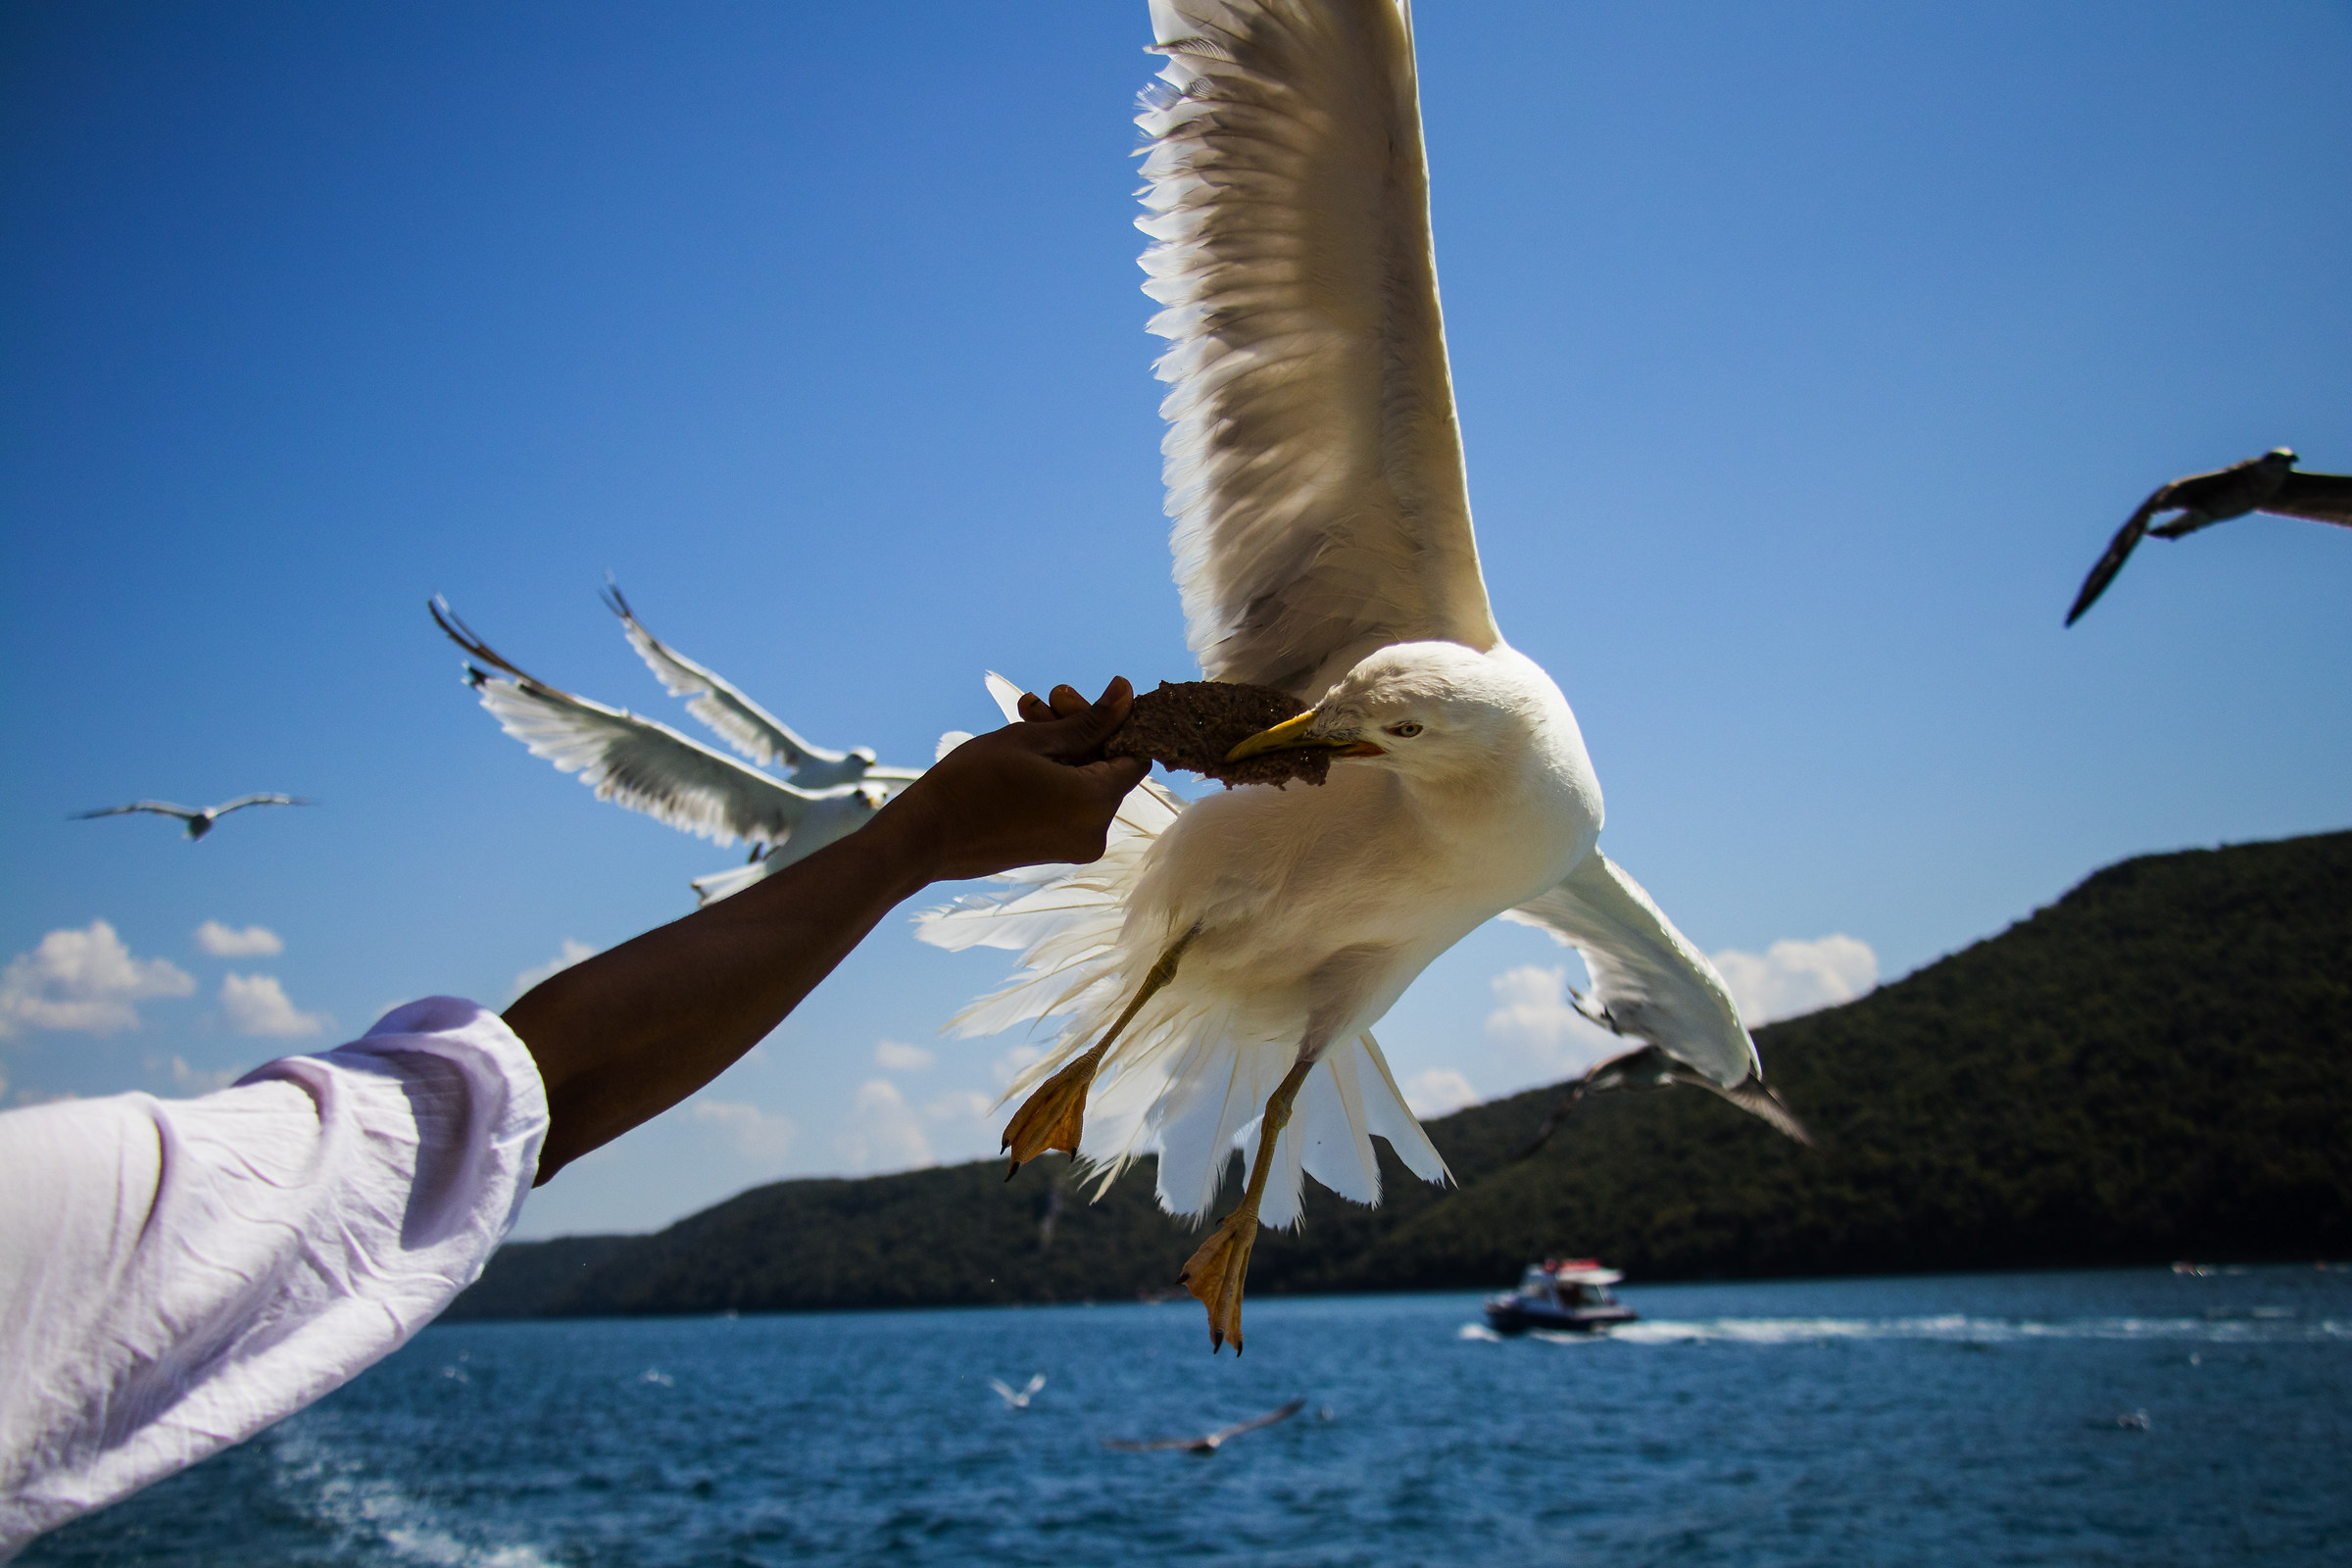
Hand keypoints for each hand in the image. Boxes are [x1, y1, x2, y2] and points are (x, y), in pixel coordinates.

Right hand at [873, 677, 1148, 883]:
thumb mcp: (1033, 739)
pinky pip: (1071, 802)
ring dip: (1062, 748)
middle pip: (1107, 765)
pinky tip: (1022, 748)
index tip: (1072, 702)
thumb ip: (1088, 720)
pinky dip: (1055, 774)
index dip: (1111, 721)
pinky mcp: (1058, 849)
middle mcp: (1096, 831)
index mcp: (1095, 803)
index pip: (1133, 753)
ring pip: (1087, 780)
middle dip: (1078, 729)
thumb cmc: (973, 782)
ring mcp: (1077, 845)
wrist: (926, 836)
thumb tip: (1127, 692)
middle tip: (1039, 701)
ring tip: (1023, 715)